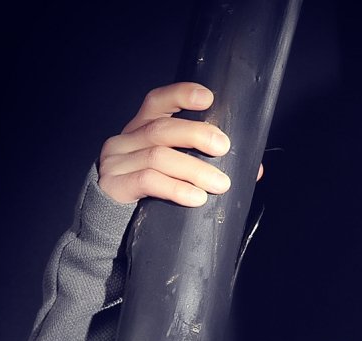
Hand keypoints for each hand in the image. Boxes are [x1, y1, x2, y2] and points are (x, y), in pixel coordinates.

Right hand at [97, 82, 261, 206]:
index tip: (208, 98)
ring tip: (220, 184)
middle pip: (163, 128)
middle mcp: (125, 140)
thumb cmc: (149, 194)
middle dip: (197, 134)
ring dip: (194, 169)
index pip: (158, 101)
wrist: (109, 225)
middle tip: (224, 147)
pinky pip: (148, 181)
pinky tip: (196, 197)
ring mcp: (116, 161)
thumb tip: (252, 170)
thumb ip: (205, 165)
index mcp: (141, 129)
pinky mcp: (114, 185)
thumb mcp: (174, 173)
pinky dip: (176, 188)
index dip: (181, 95)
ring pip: (159, 156)